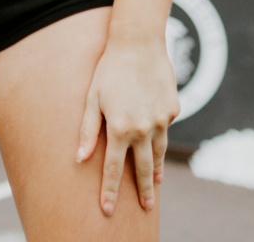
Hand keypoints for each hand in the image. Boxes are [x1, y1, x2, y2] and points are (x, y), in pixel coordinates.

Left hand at [76, 36, 177, 215]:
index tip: (107, 209)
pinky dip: (159, 134)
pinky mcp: (173, 110)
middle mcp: (143, 128)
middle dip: (144, 191)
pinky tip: (154, 134)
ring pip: (160, 152)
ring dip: (157, 169)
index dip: (110, 191)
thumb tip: (80, 159)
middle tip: (147, 208)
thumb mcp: (92, 98)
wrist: (139, 44)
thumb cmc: (109, 69)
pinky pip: (165, 127)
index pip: (114, 169)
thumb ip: (88, 130)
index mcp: (120, 128)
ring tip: (156, 183)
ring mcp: (161, 120)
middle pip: (144, 168)